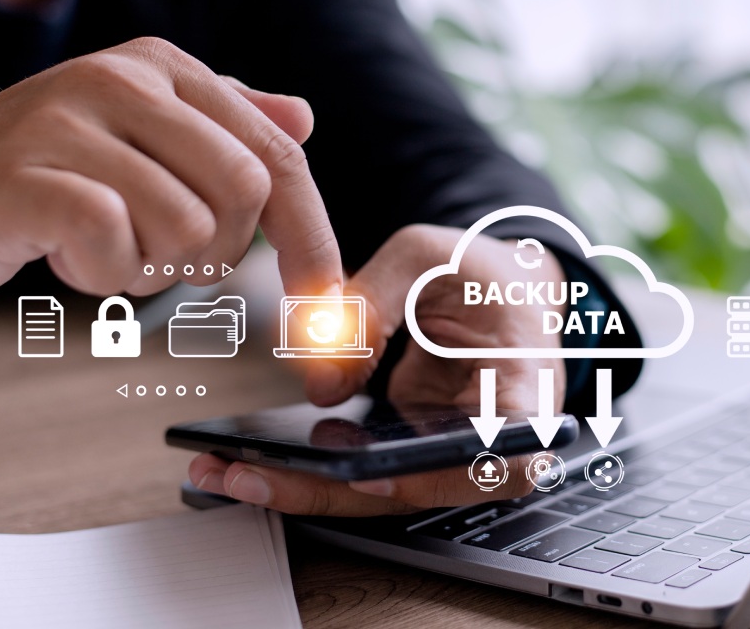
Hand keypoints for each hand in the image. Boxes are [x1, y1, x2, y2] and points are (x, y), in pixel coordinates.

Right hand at [0, 37, 340, 296]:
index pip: (279, 156)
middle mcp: (122, 80)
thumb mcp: (148, 138)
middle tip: (161, 254)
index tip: (323, 296)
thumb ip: (226, 127)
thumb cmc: (60, 172)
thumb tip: (302, 120)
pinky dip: (101, 274)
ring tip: (102, 245)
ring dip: (150, 267)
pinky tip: (65, 254)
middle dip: (218, 252)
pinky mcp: (27, 176)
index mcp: (166, 68)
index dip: (311, 234)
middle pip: (244, 193)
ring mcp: (68, 122)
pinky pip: (114, 244)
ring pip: (185, 229)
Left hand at [189, 225, 567, 514]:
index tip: (374, 471)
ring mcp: (448, 449)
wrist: (502, 290)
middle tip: (248, 478)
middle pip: (418, 490)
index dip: (435, 474)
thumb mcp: (431, 256)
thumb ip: (375, 304)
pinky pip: (364, 469)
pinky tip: (246, 458)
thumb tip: (321, 382)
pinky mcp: (414, 446)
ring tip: (222, 472)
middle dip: (330, 492)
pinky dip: (307, 469)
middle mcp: (490, 440)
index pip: (497, 457)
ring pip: (381, 490)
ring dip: (304, 488)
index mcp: (526, 393)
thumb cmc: (483, 272)